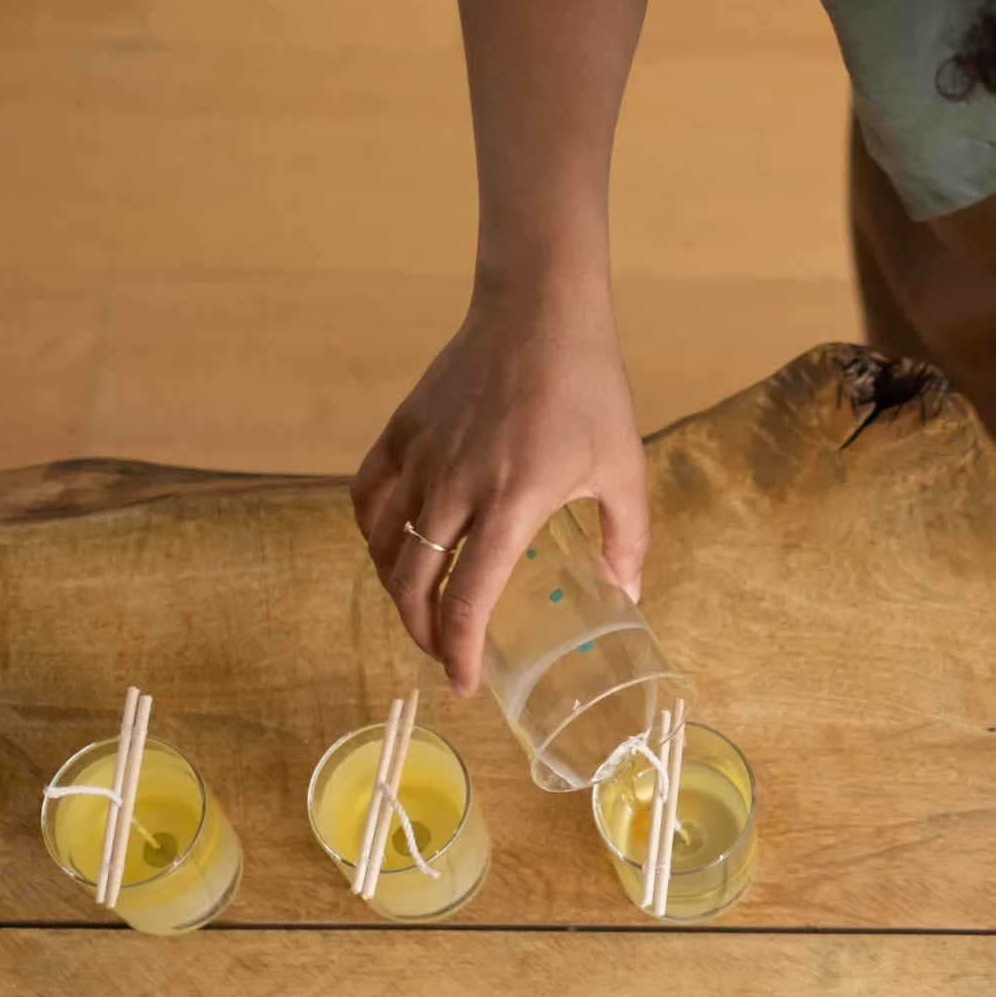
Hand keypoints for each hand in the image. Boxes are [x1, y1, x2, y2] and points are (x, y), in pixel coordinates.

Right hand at [351, 281, 648, 696]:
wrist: (540, 312)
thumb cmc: (589, 390)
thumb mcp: (625, 468)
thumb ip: (628, 537)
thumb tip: (628, 592)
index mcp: (511, 505)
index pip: (467, 603)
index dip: (459, 654)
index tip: (464, 684)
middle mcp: (456, 488)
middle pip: (412, 586)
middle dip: (423, 634)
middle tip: (444, 652)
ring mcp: (422, 457)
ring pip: (382, 546)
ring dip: (395, 589)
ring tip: (420, 607)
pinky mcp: (402, 430)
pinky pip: (366, 496)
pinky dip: (371, 532)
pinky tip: (390, 547)